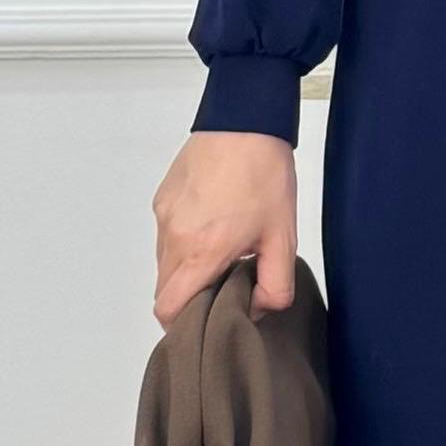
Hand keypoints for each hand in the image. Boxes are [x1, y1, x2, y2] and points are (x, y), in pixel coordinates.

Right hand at [151, 129, 297, 326]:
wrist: (244, 121)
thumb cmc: (264, 175)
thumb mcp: (283, 238)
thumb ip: (274, 286)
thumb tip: (257, 310)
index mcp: (200, 252)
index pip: (167, 308)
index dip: (182, 324)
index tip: (204, 322)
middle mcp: (172, 237)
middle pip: (164, 290)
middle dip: (187, 299)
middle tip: (221, 290)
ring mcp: (163, 216)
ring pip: (163, 263)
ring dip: (186, 270)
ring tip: (222, 254)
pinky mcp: (162, 199)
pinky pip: (165, 235)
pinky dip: (182, 243)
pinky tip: (213, 226)